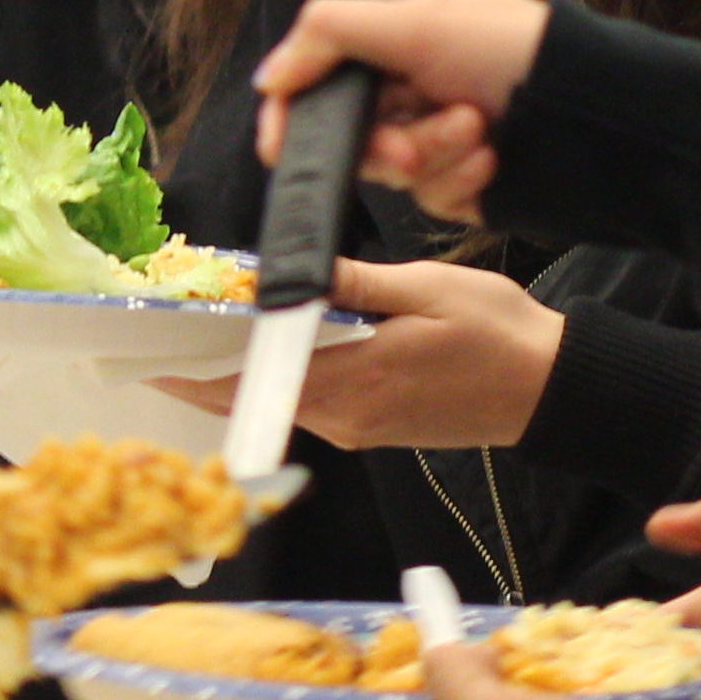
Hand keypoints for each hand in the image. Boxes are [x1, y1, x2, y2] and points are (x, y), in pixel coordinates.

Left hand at [146, 260, 564, 449]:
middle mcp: (345, 416)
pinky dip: (283, 377)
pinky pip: (311, 402)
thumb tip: (294, 272)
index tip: (150, 363)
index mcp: (353, 381)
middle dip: (207, 370)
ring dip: (245, 372)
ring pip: (281, 399)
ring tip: (206, 333)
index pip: (251, 387)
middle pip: (254, 397)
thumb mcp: (429, 289)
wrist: (550, 390)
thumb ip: (357, 283)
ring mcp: (357, 427)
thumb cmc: (500, 334)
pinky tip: (273, 346)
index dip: (194, 378)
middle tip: (162, 339)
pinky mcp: (372, 427)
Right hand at [255, 0, 553, 222]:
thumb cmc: (517, 52)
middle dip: (381, 142)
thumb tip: (270, 76)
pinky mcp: (459, 171)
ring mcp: (435, 123)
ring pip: (388, 166)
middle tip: (405, 147)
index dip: (295, 107)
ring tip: (475, 134)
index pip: (318, 64)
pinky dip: (456, 180)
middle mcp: (413, 70)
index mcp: (399, 18)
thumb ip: (327, 37)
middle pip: (348, 127)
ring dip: (428, 156)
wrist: (595, 118)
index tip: (283, 145)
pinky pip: (427, 193)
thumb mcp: (416, 22)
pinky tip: (490, 159)